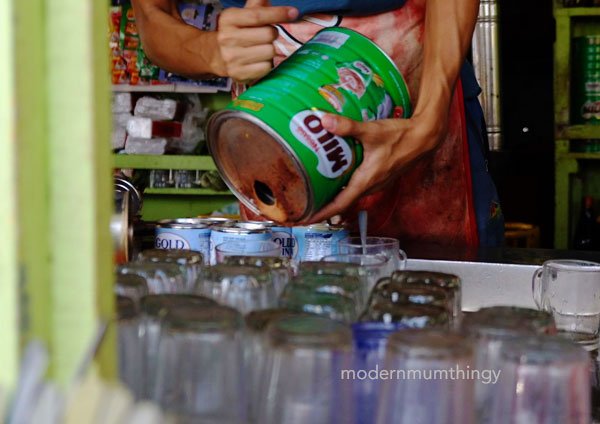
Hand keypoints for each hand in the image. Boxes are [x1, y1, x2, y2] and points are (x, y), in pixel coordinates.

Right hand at [217, 0, 297, 82]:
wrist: (216, 56)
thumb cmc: (236, 32)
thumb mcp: (241, 15)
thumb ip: (256, 6)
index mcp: (228, 19)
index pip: (257, 15)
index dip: (278, 13)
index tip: (293, 12)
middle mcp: (227, 38)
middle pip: (268, 34)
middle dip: (273, 34)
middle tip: (267, 36)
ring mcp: (232, 58)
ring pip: (269, 51)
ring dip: (270, 49)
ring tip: (261, 48)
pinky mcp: (239, 73)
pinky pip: (266, 67)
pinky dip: (267, 64)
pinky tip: (258, 60)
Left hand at [306, 111, 446, 223]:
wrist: (424, 137)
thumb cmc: (401, 137)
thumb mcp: (372, 130)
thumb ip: (347, 126)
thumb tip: (324, 120)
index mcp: (366, 181)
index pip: (340, 205)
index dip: (321, 213)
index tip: (305, 218)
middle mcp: (370, 186)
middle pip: (342, 203)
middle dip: (323, 206)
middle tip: (303, 203)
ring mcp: (376, 183)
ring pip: (350, 194)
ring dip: (334, 196)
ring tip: (314, 191)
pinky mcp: (379, 176)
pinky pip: (357, 186)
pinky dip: (344, 185)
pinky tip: (335, 174)